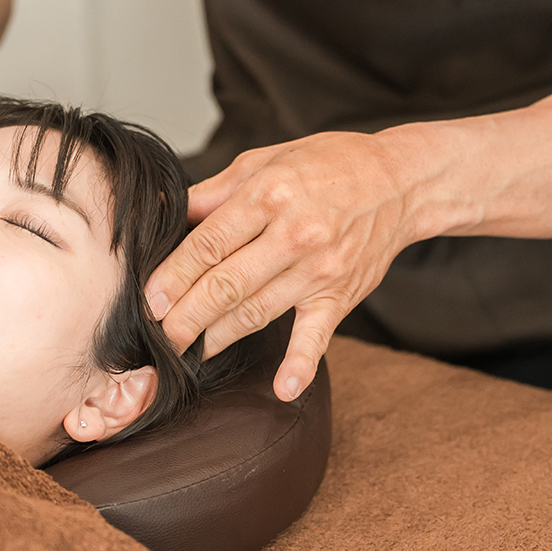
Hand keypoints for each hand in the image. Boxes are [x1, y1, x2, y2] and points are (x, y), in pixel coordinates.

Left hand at [145, 130, 416, 401]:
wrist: (402, 182)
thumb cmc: (326, 167)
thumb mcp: (265, 161)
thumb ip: (213, 192)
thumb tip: (164, 212)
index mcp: (269, 194)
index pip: (209, 243)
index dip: (174, 276)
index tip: (149, 300)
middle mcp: (294, 233)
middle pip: (227, 284)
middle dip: (186, 316)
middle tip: (159, 338)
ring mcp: (320, 268)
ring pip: (257, 311)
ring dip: (219, 337)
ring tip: (189, 354)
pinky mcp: (341, 295)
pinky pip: (318, 335)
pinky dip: (302, 365)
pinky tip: (283, 389)